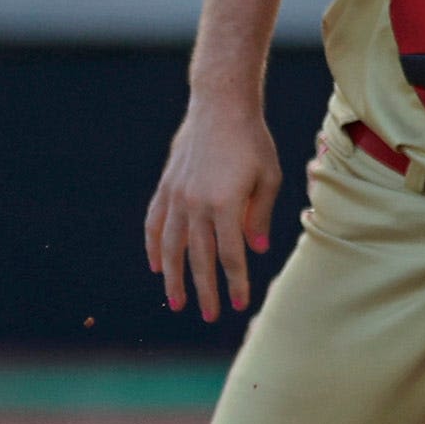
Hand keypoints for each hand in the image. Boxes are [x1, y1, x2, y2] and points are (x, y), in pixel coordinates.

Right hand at [145, 94, 282, 320]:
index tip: (239, 303)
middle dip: (205, 290)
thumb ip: (259, 216)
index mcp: (225, 204)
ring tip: (175, 302)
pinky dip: (155, 246)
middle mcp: (196, 204)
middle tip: (211, 315)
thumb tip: (254, 251)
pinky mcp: (166, 187)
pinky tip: (156, 265)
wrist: (220, 107)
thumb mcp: (269, 177)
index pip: (230, 255)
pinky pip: (155, 223)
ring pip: (172, 247)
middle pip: (199, 258)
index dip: (235, 281)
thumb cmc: (253, 142)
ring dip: (173, 277)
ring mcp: (176, 196)